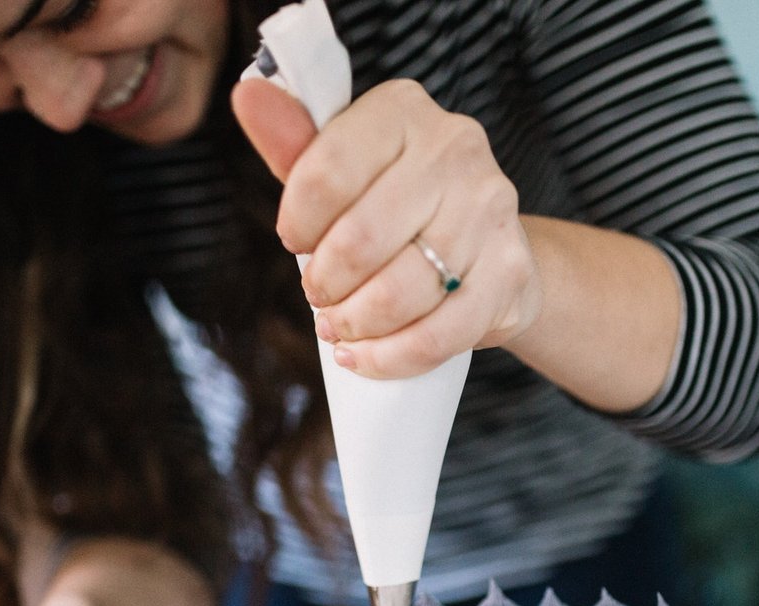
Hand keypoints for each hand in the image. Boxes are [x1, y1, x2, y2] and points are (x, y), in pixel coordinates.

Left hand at [232, 77, 542, 377]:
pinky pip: (437, 335)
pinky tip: (364, 356)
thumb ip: (296, 143)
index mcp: (404, 111)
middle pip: (360, 239)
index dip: (298, 222)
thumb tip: (249, 96)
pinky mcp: (509, 273)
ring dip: (355, 323)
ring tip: (340, 325)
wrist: (488, 245)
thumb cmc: (400, 205)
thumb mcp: (345, 168)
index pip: (328, 170)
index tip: (296, 241)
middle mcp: (455, 148)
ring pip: (399, 293)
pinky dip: (389, 357)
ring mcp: (490, 211)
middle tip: (318, 294)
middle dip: (325, 283)